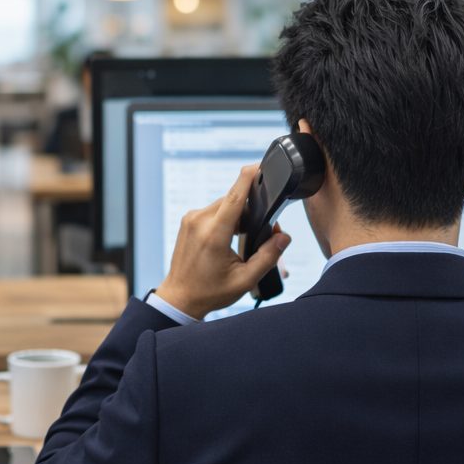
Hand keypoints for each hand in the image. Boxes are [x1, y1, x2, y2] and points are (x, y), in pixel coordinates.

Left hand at [155, 165, 290, 318]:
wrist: (179, 297)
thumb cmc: (210, 292)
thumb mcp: (244, 280)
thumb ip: (267, 257)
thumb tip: (283, 237)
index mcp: (213, 234)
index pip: (234, 197)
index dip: (248, 178)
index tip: (259, 166)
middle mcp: (199, 221)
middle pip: (234, 201)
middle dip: (252, 211)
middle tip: (262, 232)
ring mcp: (191, 219)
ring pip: (224, 205)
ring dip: (238, 216)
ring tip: (242, 240)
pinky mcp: (188, 220)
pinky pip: (213, 210)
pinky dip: (226, 218)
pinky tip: (229, 238)